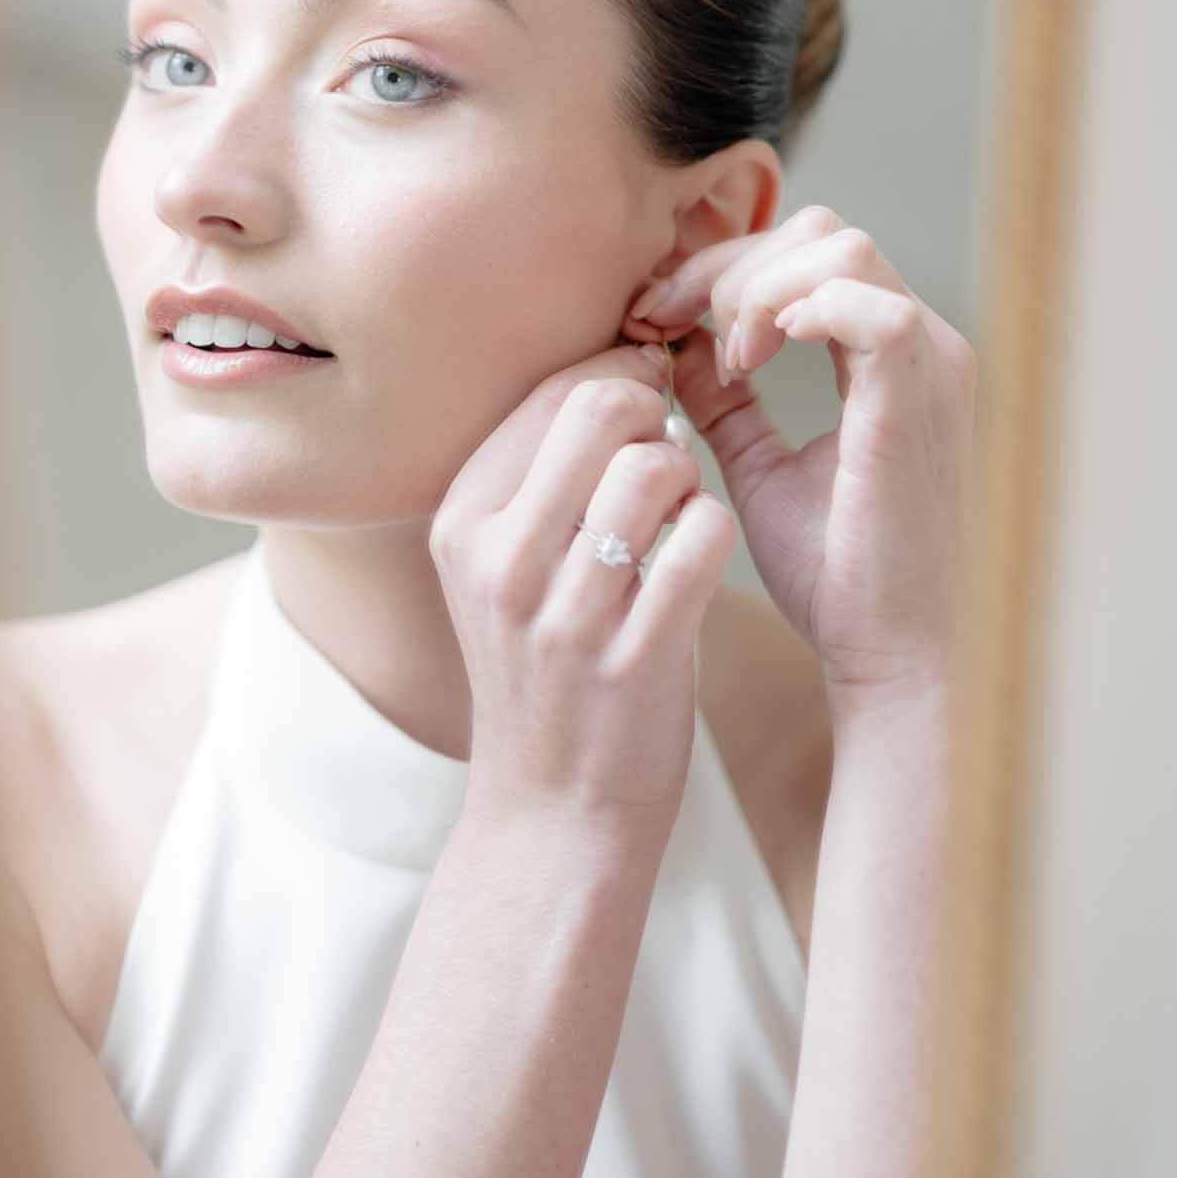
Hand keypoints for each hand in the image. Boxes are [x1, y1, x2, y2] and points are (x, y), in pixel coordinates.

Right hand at [429, 341, 736, 849]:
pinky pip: (701, 537)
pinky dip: (713, 530)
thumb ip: (542, 476)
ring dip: (688, 477)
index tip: (646, 397)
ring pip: (656, 467)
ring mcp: (564, 613)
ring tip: (677, 512)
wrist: (555, 809)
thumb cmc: (547, 668)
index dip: (618, 373)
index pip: (551, 392)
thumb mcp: (505, 569)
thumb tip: (625, 368)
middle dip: (654, 412)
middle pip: (600, 409)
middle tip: (665, 451)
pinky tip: (697, 555)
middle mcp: (501, 561)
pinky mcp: (633, 657)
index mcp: (463, 523)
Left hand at [623, 206, 977, 704]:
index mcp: (893, 358)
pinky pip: (865, 303)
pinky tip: (744, 365)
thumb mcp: (761, 468)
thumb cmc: (835, 577)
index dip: (720, 270)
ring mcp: (930, 365)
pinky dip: (791, 312)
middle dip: (725, 268)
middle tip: (663, 323)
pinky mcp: (918, 397)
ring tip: (719, 359)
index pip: (807, 255)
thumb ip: (729, 400)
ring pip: (839, 248)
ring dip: (754, 288)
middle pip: (820, 234)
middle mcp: (924, 346)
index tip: (651, 316)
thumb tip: (678, 345)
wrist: (886, 656)